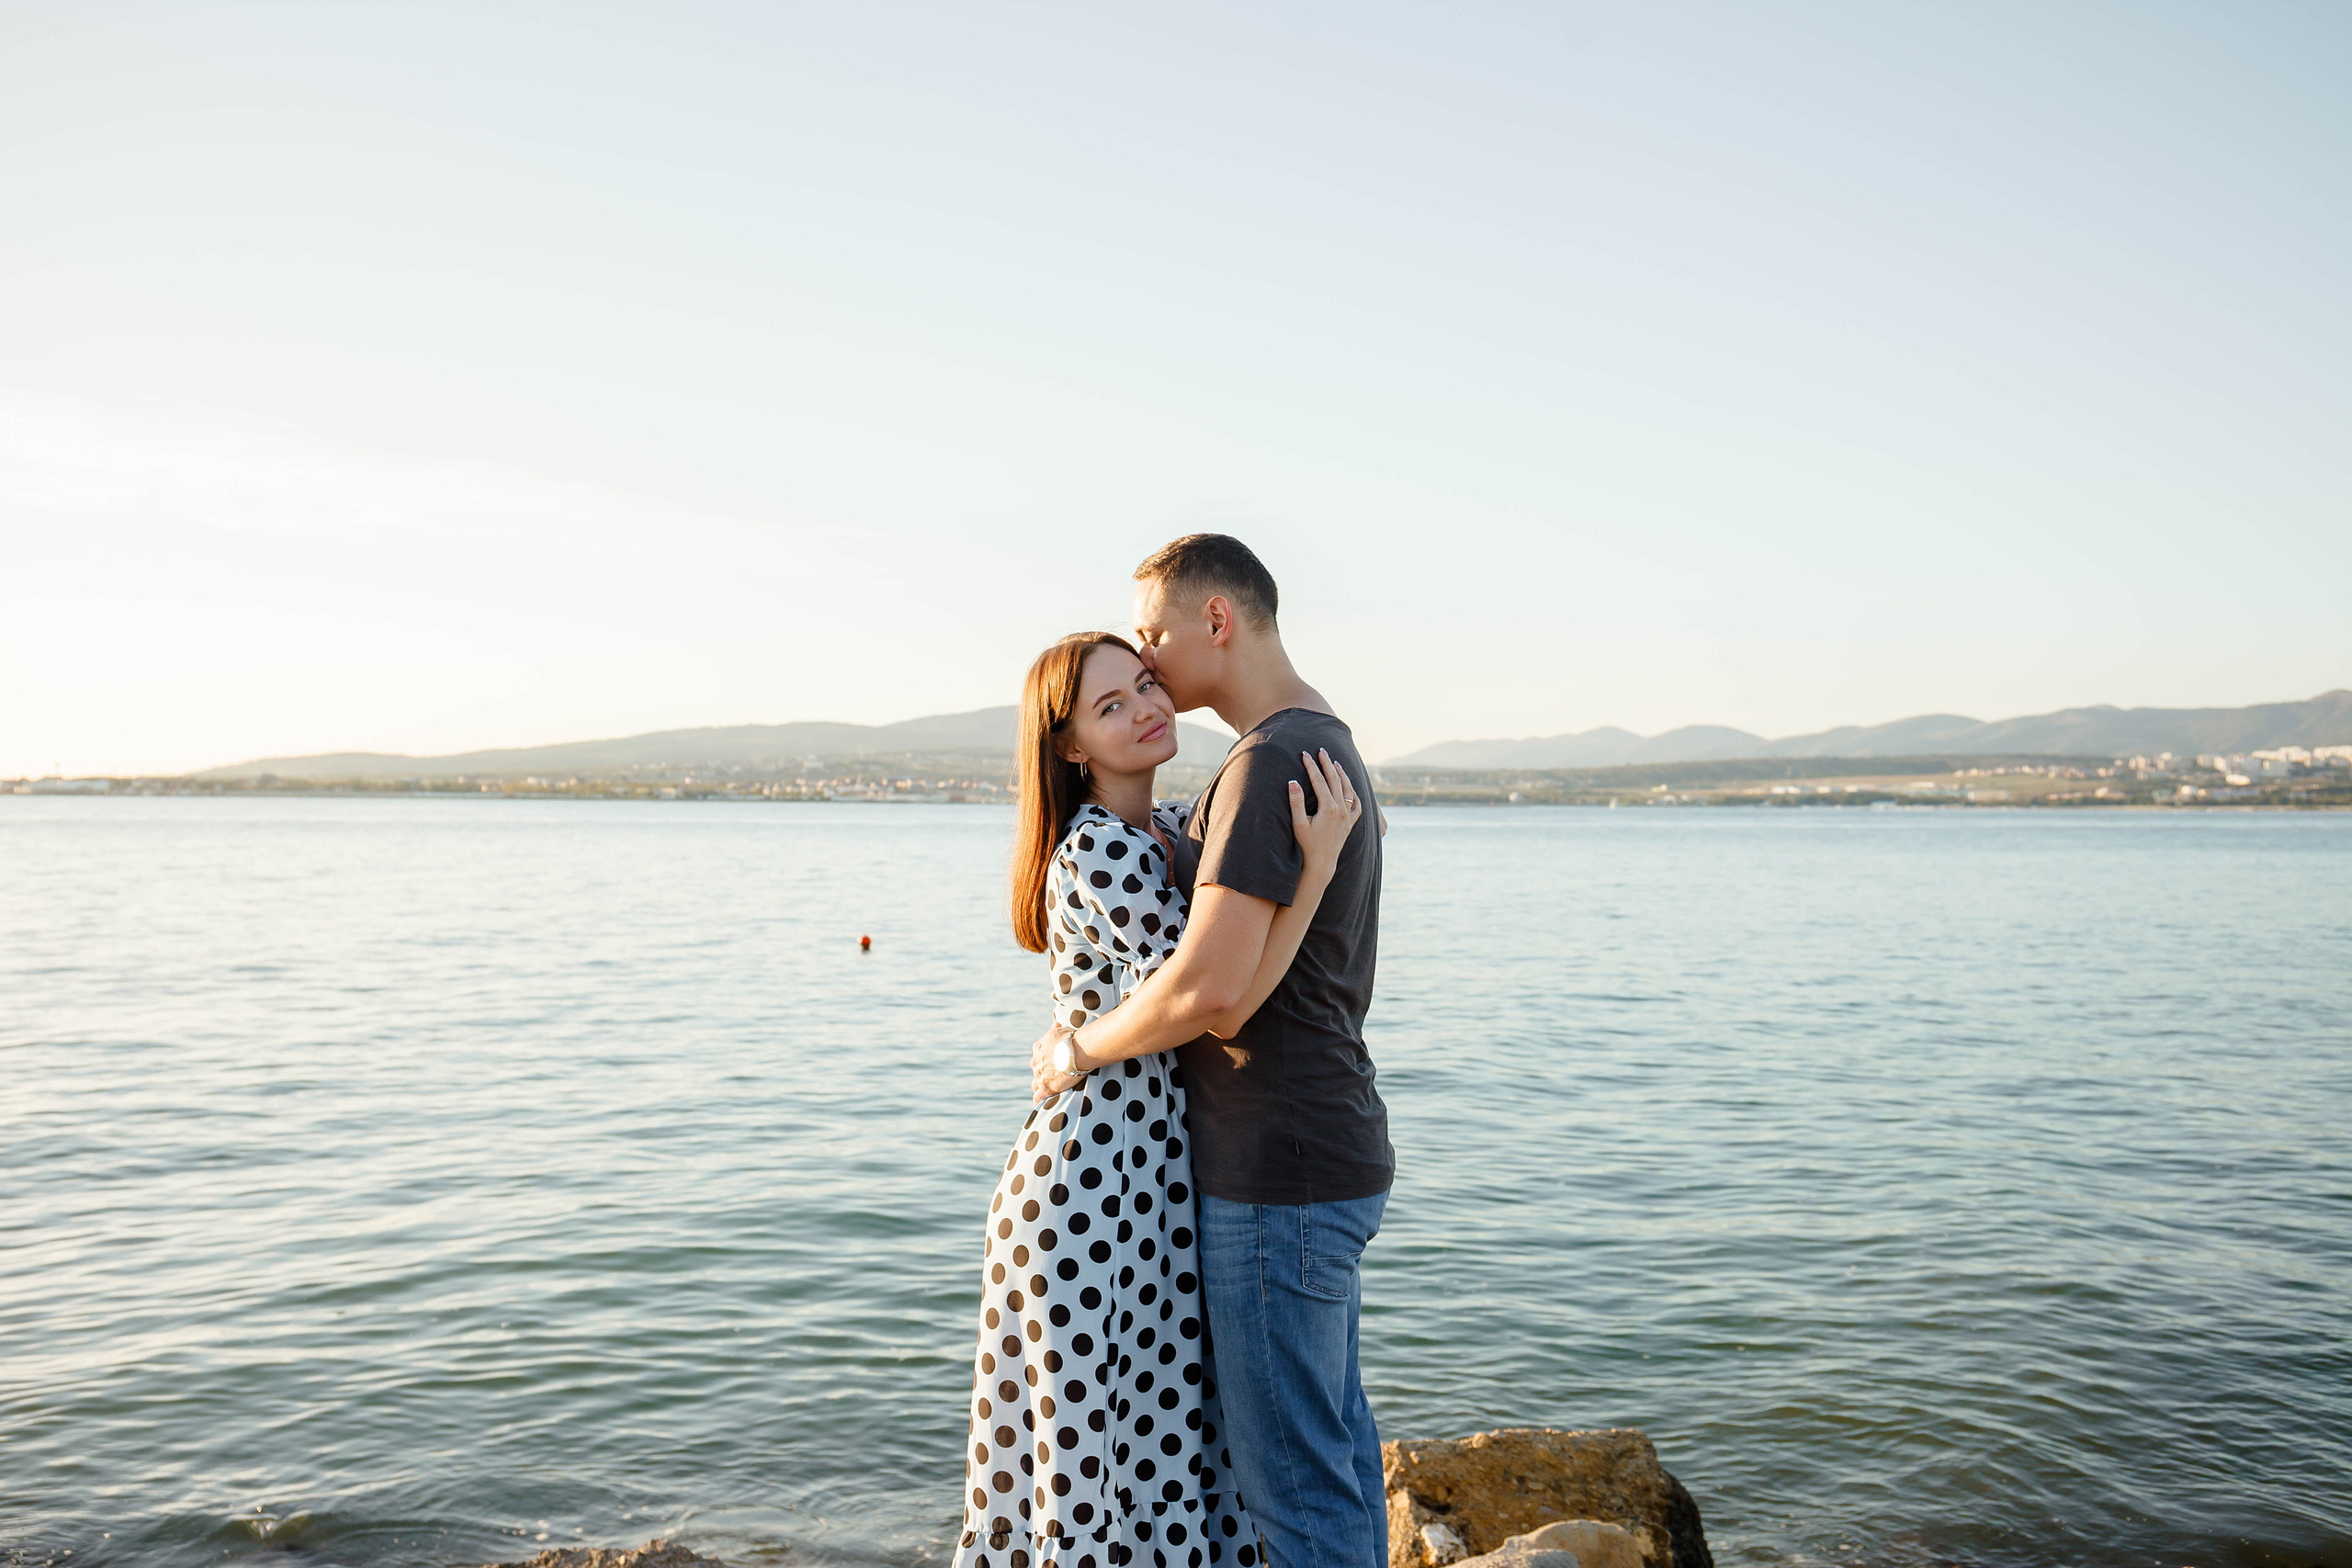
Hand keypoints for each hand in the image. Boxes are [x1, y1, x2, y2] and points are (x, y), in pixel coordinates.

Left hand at [1031, 1022, 1084, 1100]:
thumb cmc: (1072, 1038)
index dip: (1043, 1060)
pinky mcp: (1046, 1088)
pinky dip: (1038, 1101)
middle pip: (1036, 1070)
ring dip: (1040, 1087)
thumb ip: (1055, 1029)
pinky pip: (1038, 1097)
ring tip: (1048, 1091)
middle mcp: (1036, 1062)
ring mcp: (1040, 1076)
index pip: (1036, 1056)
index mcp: (1038, 1048)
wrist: (1077, 1050)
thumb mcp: (1060, 1030)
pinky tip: (1041, 1104)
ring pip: (1035, 1084)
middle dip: (1042, 1073)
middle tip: (1054, 1076)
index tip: (1050, 1062)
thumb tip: (1055, 1022)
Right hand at [1290, 747, 1363, 886]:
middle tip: (1321, 751)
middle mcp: (1342, 809)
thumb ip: (1296, 802)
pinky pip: (1357, 803)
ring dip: (1341, 774)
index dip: (1312, 766)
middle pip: (1335, 780)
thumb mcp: (1298, 824)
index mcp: (1328, 808)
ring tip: (1335, 762)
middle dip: (1327, 764)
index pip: (1319, 780)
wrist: (1322, 864)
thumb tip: (1293, 782)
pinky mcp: (1351, 823)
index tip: (1305, 754)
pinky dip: (1354, 792)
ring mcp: (1348, 816)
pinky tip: (1350, 786)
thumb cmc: (1307, 845)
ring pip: (1348, 788)